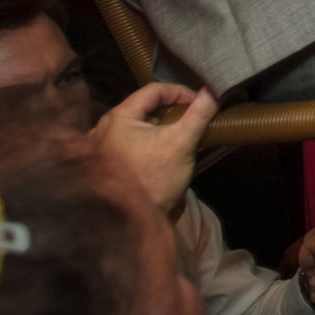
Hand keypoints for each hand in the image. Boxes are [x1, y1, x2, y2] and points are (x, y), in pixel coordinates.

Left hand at [90, 82, 217, 216]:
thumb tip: (213, 90)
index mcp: (117, 118)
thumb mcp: (181, 143)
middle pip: (143, 107)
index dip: (180, 92)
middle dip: (171, 110)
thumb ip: (198, 114)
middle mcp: (103, 129)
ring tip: (180, 135)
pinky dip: (148, 141)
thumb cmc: (155, 178)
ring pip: (137, 126)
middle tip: (191, 118)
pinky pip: (129, 143)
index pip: (153, 90)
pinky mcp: (105, 165)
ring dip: (160, 127)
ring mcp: (101, 148)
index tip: (199, 103)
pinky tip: (163, 153)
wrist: (134, 223)